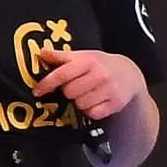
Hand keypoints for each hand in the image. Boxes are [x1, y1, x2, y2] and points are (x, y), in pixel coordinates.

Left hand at [32, 49, 146, 121]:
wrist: (129, 74)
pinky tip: (96, 102)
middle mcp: (100, 74)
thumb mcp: (83, 56)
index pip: (62, 74)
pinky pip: (92, 114)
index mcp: (89, 61)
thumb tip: (42, 52)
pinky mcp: (115, 103)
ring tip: (88, 93)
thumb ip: (61, 56)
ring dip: (80, 102)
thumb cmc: (101, 65)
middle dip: (69, 92)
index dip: (47, 84)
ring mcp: (109, 89)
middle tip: (77, 87)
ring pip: (80, 105)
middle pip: (69, 92)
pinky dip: (91, 111)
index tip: (37, 91)